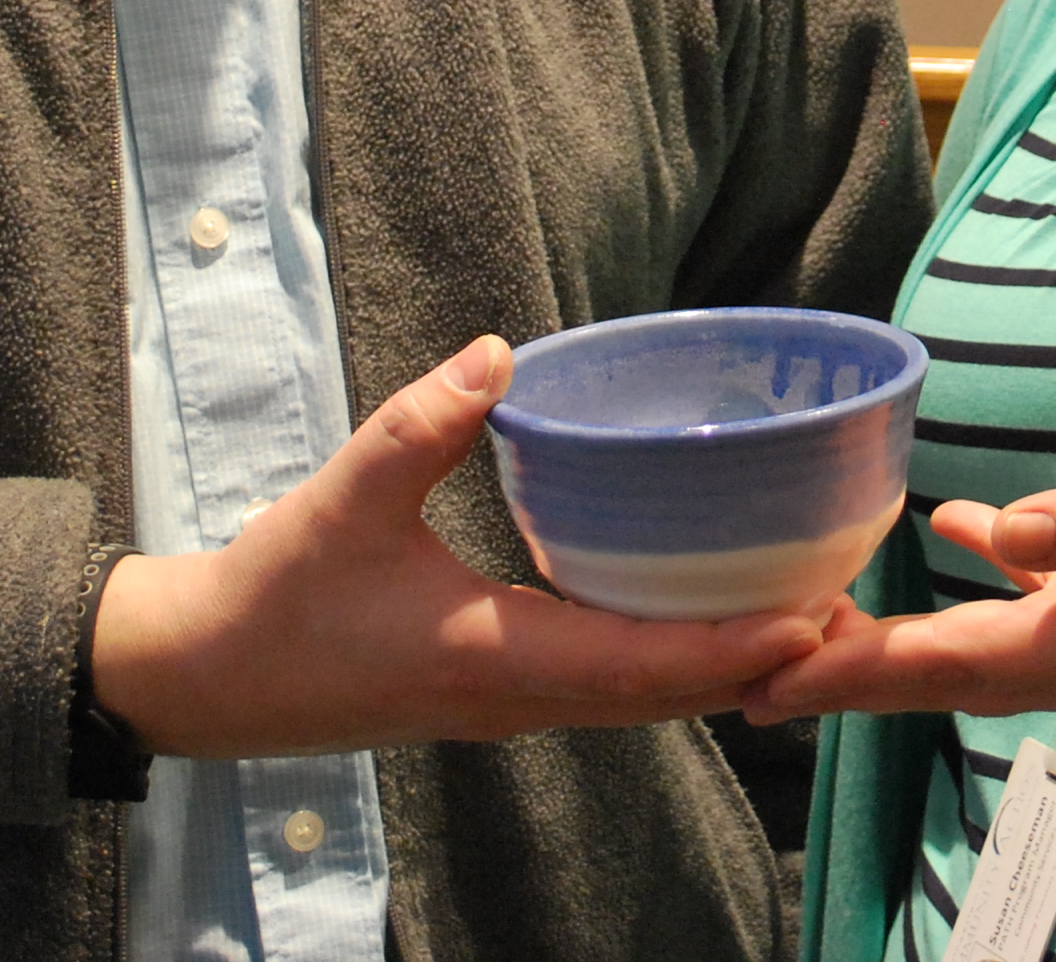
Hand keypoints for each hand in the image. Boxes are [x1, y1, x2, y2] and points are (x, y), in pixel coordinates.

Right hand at [91, 336, 830, 756]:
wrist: (204, 681)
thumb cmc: (274, 598)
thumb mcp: (344, 497)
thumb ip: (421, 422)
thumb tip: (499, 348)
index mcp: (494, 662)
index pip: (641, 669)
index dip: (734, 650)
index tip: (813, 622)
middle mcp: (520, 700)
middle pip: (668, 695)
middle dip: (761, 661)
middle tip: (851, 610)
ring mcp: (511, 706)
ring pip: (645, 699)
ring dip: (726, 664)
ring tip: (808, 613)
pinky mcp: (499, 696)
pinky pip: (611, 687)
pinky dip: (673, 660)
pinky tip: (708, 615)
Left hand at [740, 465, 1055, 723]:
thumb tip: (996, 528)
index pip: (928, 664)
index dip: (837, 672)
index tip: (757, 678)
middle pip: (924, 670)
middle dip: (831, 668)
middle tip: (736, 657)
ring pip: (961, 645)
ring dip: (884, 637)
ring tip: (805, 614)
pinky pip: (1022, 604)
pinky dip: (973, 575)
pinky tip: (948, 531)